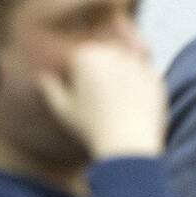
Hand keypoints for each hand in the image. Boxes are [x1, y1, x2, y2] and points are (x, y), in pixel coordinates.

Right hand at [39, 42, 166, 158]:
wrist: (128, 144)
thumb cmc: (91, 128)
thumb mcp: (63, 110)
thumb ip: (50, 89)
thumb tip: (41, 77)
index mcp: (85, 55)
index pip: (78, 56)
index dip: (75, 72)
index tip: (77, 91)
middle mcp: (111, 52)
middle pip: (103, 52)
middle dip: (99, 68)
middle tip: (98, 94)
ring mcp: (136, 62)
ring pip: (125, 58)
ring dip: (120, 70)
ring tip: (115, 96)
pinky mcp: (154, 75)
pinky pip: (145, 73)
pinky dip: (139, 82)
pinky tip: (132, 100)